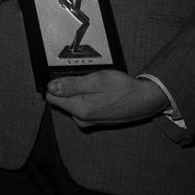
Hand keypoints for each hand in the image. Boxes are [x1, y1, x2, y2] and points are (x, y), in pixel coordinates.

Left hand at [45, 70, 169, 126]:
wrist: (143, 101)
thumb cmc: (123, 89)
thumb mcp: (96, 80)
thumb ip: (72, 85)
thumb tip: (50, 87)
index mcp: (79, 109)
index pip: (52, 96)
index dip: (56, 82)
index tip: (67, 73)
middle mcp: (81, 119)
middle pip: (61, 99)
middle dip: (69, 85)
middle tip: (86, 76)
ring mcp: (88, 120)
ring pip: (72, 101)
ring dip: (79, 90)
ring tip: (95, 82)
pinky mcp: (94, 119)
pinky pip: (82, 105)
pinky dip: (87, 95)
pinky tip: (99, 90)